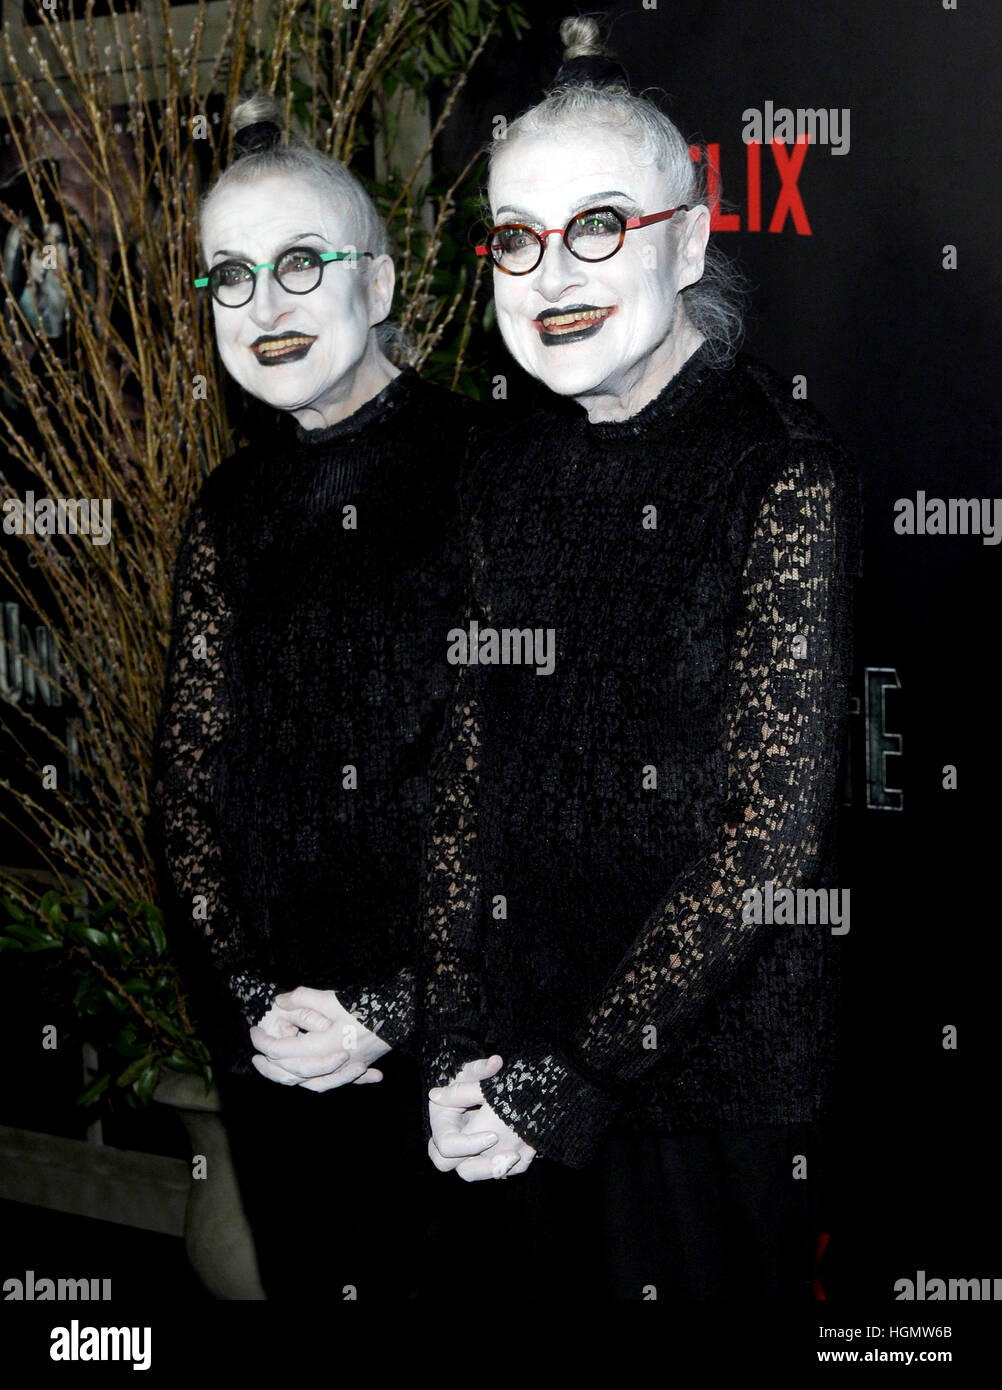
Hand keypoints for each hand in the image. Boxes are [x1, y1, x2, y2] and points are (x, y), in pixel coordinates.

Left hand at [249, 986, 390, 1090]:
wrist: (400, 1015)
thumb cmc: (364, 1007)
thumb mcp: (330, 999)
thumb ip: (302, 999)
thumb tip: (280, 1002)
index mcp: (320, 1049)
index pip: (280, 1051)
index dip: (262, 1042)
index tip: (253, 1031)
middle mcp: (329, 1065)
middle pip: (290, 1074)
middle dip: (269, 1066)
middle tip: (256, 1055)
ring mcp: (343, 1070)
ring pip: (308, 1083)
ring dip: (288, 1077)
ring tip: (275, 1069)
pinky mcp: (355, 1068)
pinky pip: (330, 1082)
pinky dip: (318, 1080)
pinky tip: (310, 1078)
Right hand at [428, 1055, 535, 1181]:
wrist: (476, 1088)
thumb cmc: (470, 1078)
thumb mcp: (472, 1073)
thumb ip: (483, 1070)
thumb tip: (495, 1061)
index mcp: (442, 1125)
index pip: (447, 1146)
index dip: (469, 1144)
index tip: (495, 1135)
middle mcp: (451, 1145)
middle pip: (460, 1169)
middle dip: (484, 1167)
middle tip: (510, 1155)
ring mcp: (467, 1154)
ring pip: (477, 1174)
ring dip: (499, 1169)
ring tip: (521, 1154)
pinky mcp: (484, 1158)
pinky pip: (497, 1173)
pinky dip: (513, 1166)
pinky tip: (530, 1149)